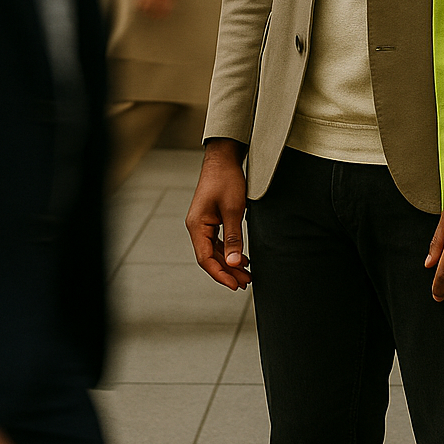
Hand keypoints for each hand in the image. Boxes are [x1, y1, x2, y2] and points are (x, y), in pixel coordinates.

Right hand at [185, 138, 251, 290]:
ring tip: (246, 274)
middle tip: (245, 282)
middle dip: (228, 271)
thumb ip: (233, 237)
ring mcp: (203, 223)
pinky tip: (241, 257)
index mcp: (197, 226)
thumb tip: (233, 263)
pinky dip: (229, 251)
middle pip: (210, 257)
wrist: (224, 158)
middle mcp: (197, 227)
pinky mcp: (211, 219)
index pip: (205, 259)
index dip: (220, 274)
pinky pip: (217, 241)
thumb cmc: (226, 180)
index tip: (235, 285)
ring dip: (229, 263)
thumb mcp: (233, 210)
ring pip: (214, 251)